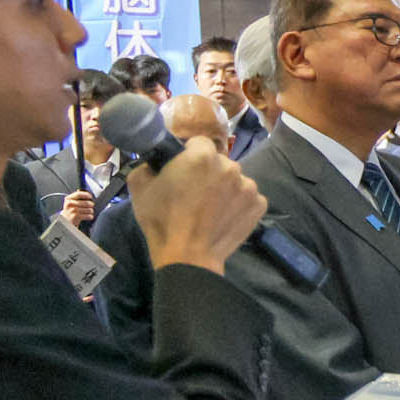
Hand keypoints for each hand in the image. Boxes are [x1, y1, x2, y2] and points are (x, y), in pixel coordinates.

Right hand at [57, 189, 94, 227]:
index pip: (79, 194)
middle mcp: (69, 204)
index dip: (87, 195)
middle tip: (91, 206)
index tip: (91, 197)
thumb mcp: (71, 202)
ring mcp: (72, 210)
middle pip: (86, 203)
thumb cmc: (70, 210)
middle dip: (91, 205)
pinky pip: (88, 216)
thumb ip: (78, 196)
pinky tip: (87, 216)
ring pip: (89, 210)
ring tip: (88, 212)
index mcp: (68, 199)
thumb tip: (87, 191)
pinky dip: (90, 216)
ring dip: (91, 211)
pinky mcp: (76, 217)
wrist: (65, 220)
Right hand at [130, 142, 265, 273]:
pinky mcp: (259, 205)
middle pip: (219, 162)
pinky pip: (247, 198)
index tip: (182, 169)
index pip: (199, 143)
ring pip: (234, 180)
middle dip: (208, 171)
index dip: (189, 154)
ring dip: (225, 188)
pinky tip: (224, 217)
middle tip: (194, 192)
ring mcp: (248, 186)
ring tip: (210, 208)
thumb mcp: (140, 186)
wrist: (188, 256)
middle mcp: (230, 166)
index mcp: (201, 156)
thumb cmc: (161, 220)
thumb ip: (149, 164)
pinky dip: (238, 204)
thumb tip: (156, 161)